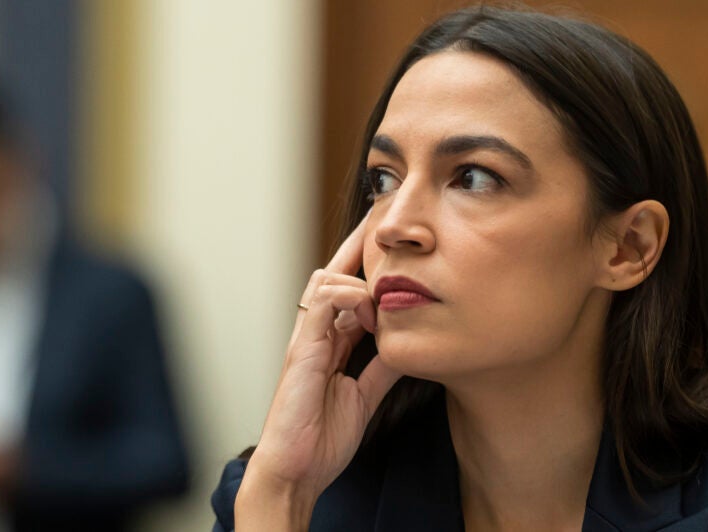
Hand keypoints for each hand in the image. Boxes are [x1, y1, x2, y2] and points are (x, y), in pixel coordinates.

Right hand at [236, 217, 401, 528]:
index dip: (367, 264)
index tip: (391, 241)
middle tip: (386, 226)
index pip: (347, 289)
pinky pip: (322, 305)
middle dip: (358, 248)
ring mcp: (306, 339)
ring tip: (386, 282)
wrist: (296, 469)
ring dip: (357, 276)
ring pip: (325, 281)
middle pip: (332, 273)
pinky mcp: (302, 350)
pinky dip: (348, 298)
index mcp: (329, 341)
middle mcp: (316, 333)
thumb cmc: (323, 436)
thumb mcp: (366, 393)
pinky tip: (370, 311)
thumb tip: (412, 343)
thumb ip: (383, 365)